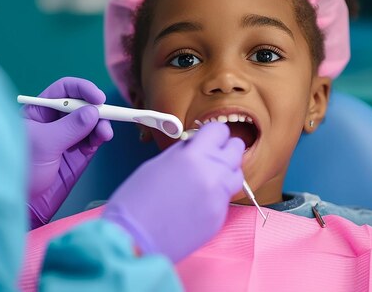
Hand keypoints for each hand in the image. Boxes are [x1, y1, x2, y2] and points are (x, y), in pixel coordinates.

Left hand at [24, 77, 112, 227]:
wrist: (22, 204)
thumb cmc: (22, 170)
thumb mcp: (44, 144)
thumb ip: (70, 127)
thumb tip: (93, 112)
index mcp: (39, 111)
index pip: (64, 89)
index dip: (83, 89)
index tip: (98, 98)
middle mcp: (54, 120)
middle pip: (81, 104)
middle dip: (96, 108)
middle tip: (106, 116)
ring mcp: (67, 136)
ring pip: (91, 121)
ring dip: (101, 124)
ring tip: (104, 134)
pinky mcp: (78, 152)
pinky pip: (94, 138)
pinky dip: (100, 136)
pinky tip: (100, 140)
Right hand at [102, 122, 243, 261]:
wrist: (134, 240)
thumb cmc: (135, 201)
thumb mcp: (155, 164)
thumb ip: (181, 152)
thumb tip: (194, 145)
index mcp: (193, 156)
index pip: (219, 130)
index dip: (212, 133)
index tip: (205, 138)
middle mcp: (212, 174)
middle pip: (236, 149)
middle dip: (224, 149)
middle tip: (209, 155)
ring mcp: (219, 198)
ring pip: (237, 175)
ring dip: (225, 171)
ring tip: (207, 178)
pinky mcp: (219, 219)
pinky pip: (226, 199)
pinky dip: (216, 196)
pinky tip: (196, 202)